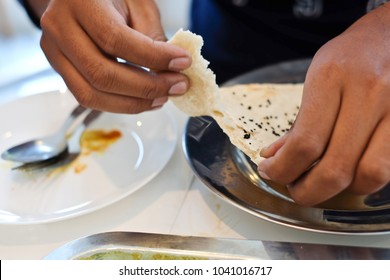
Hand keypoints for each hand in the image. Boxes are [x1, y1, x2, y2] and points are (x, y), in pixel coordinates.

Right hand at [39, 0, 190, 112]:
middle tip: (178, 86)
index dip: (152, 57)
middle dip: (146, 87)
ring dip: (133, 103)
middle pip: (102, 74)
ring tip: (162, 97)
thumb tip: (170, 72)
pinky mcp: (60, 70)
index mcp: (80, 2)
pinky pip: (88, 98)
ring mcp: (55, 52)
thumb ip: (152, 36)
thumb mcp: (137, 4)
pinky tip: (143, 99)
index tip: (183, 62)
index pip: (115, 39)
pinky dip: (119, 104)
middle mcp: (60, 28)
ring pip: (91, 94)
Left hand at [258, 4, 389, 205]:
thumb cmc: (349, 57)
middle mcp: (368, 92)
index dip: (282, 169)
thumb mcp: (315, 79)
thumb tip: (274, 158)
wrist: (388, 36)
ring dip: (340, 191)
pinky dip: (362, 180)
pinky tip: (347, 172)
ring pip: (369, 175)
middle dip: (307, 191)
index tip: (270, 172)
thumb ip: (298, 122)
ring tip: (322, 182)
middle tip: (294, 189)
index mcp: (332, 78)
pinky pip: (387, 168)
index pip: (304, 143)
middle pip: (335, 167)